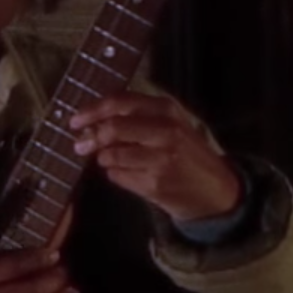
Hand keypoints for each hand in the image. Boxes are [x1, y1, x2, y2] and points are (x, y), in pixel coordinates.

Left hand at [66, 93, 243, 221]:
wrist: (216, 190)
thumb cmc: (188, 154)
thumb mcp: (172, 124)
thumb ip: (138, 115)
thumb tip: (93, 115)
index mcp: (167, 110)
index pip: (120, 102)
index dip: (92, 110)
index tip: (75, 120)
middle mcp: (166, 131)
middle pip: (112, 128)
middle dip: (90, 138)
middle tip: (80, 145)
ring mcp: (161, 159)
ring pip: (110, 155)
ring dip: (105, 159)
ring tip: (117, 161)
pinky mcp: (154, 184)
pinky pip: (117, 176)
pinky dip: (117, 175)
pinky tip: (133, 175)